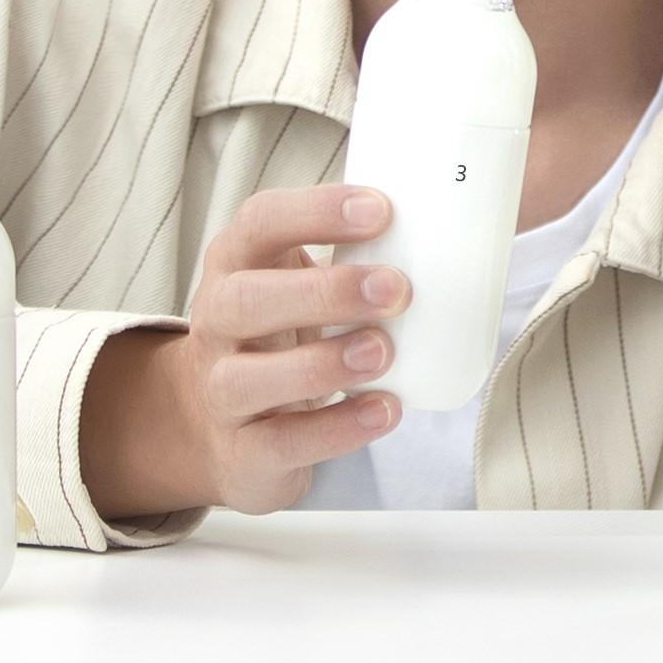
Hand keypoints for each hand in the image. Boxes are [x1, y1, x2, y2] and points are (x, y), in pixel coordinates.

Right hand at [78, 184, 411, 518]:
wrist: (216, 428)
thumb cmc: (279, 337)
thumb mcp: (297, 286)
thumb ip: (348, 258)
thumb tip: (446, 226)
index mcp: (236, 266)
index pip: (259, 223)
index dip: (315, 211)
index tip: (381, 210)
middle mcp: (217, 325)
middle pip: (245, 300)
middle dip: (323, 292)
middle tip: (396, 289)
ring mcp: (220, 392)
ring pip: (248, 379)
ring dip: (323, 363)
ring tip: (384, 352)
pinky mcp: (242, 452)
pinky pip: (282, 443)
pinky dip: (337, 429)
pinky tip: (385, 410)